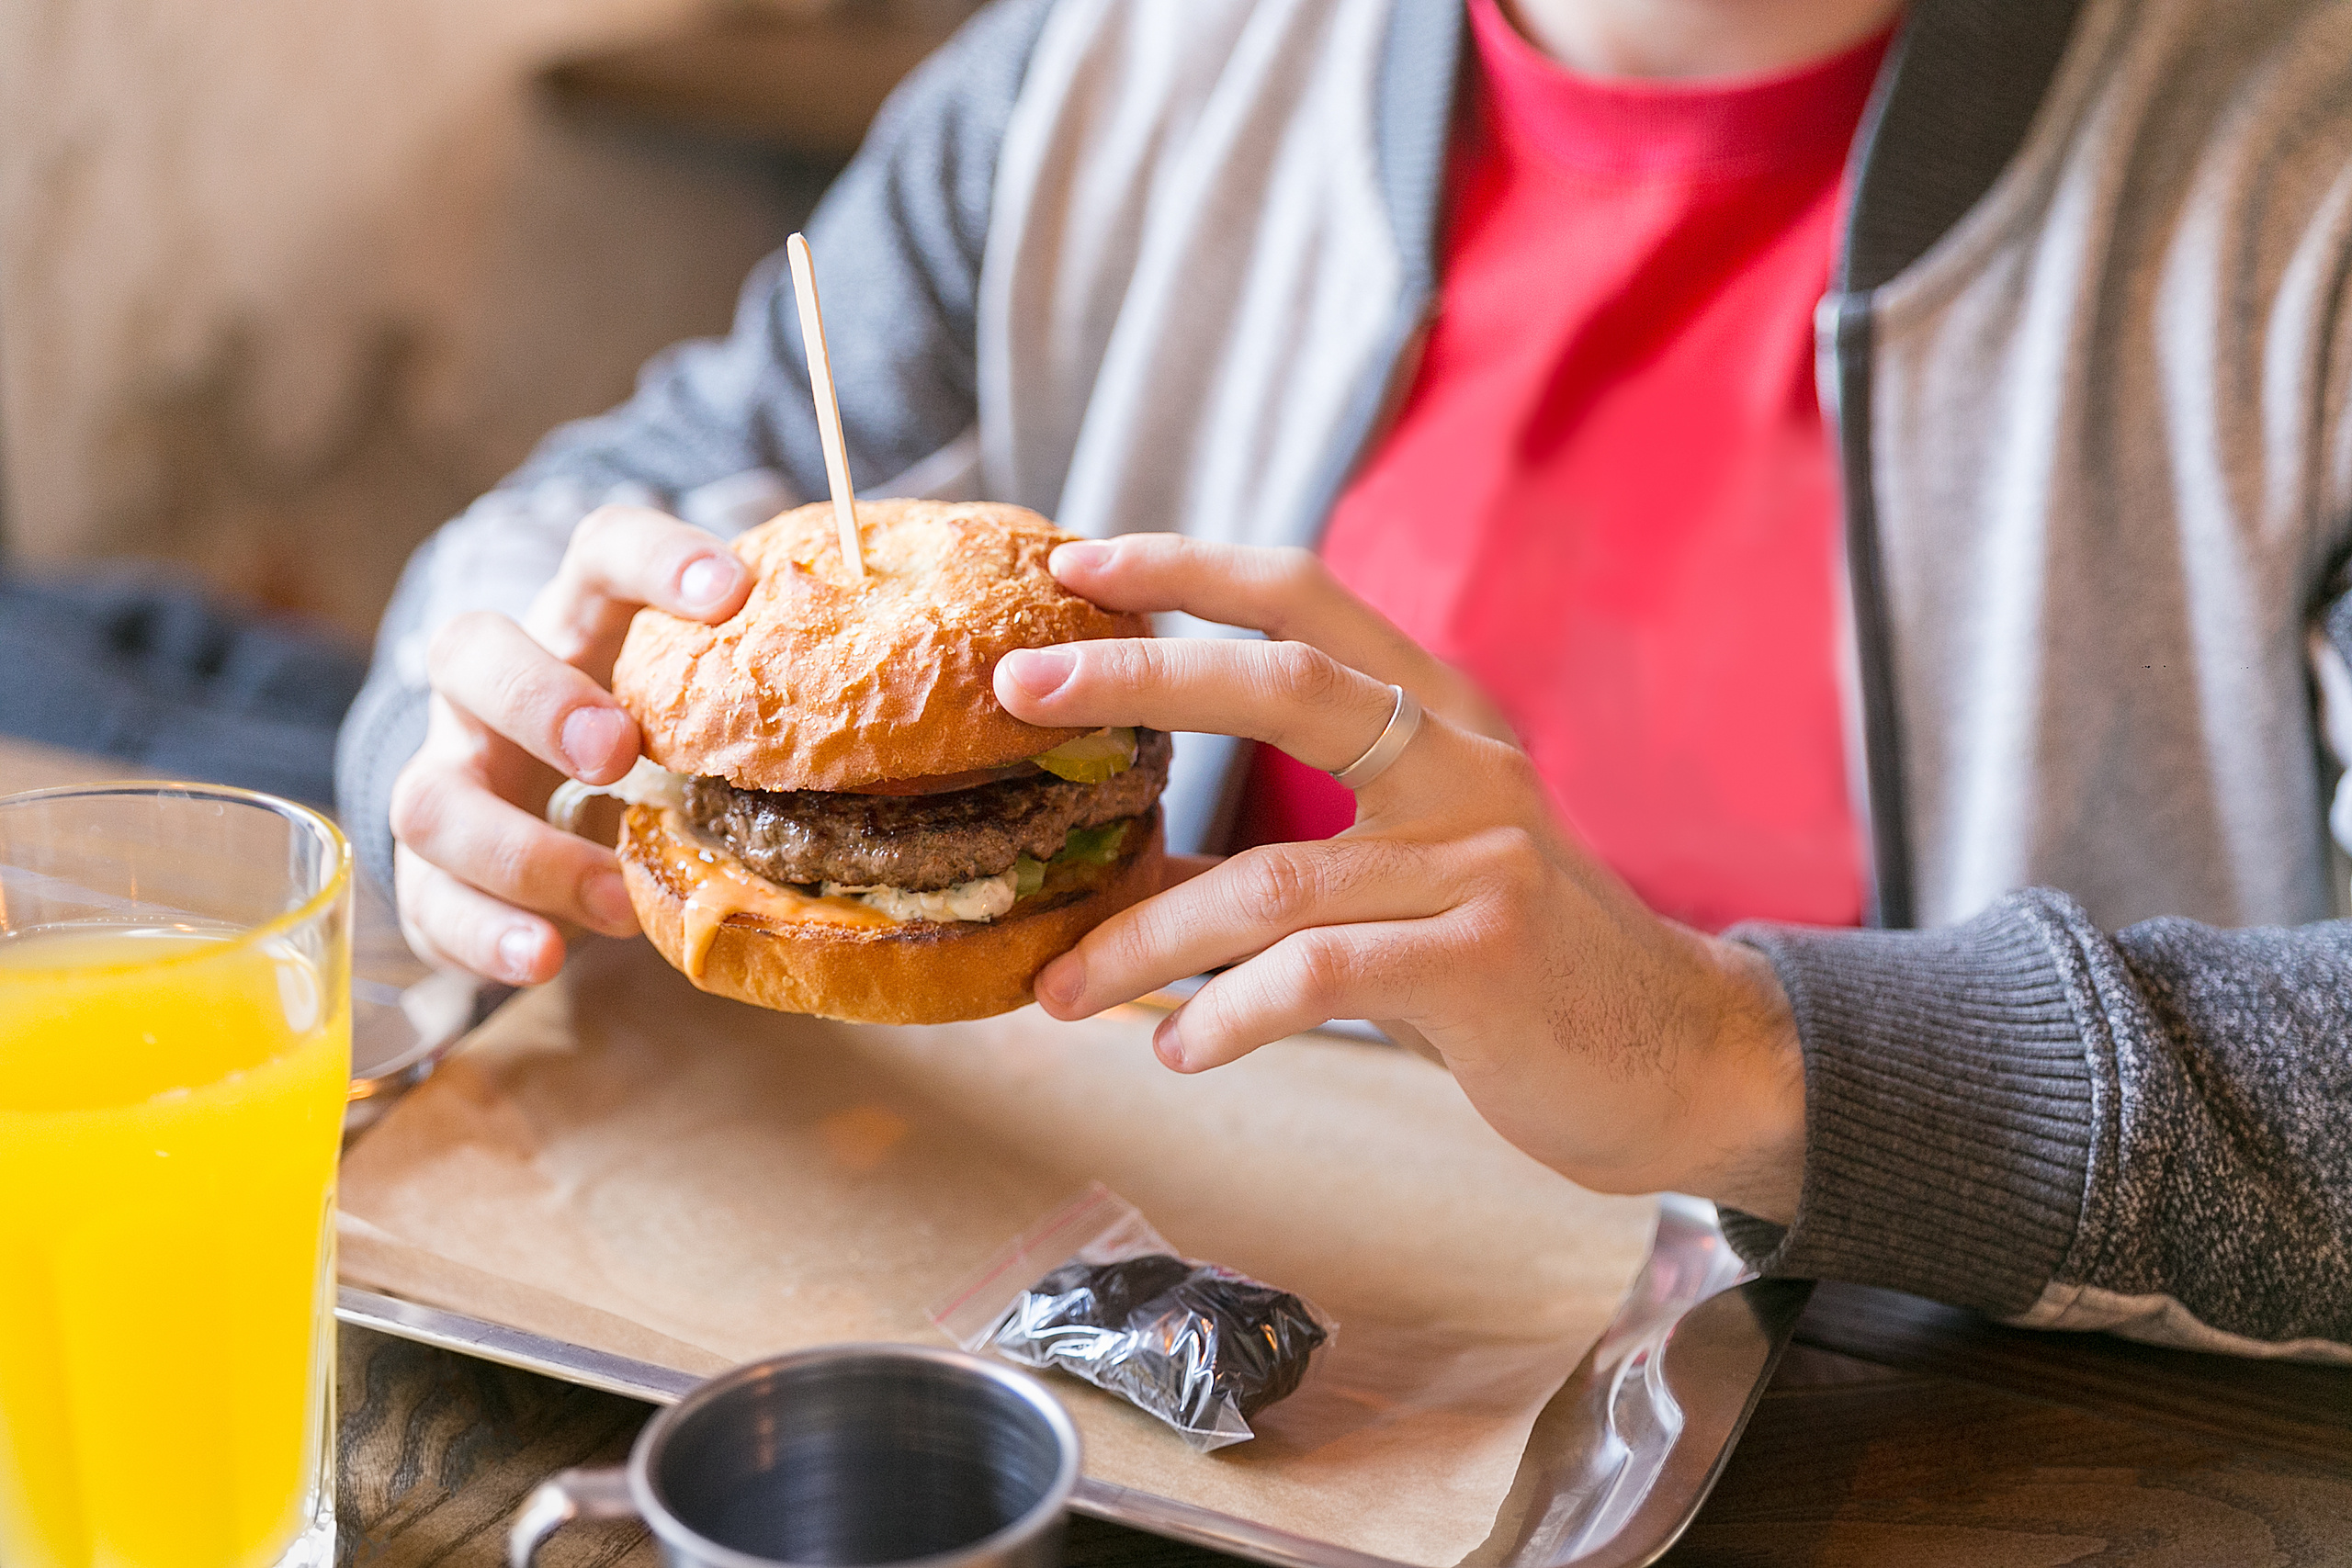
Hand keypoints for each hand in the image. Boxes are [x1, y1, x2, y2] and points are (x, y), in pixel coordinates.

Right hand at [387, 505, 751, 983]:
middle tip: (620, 749)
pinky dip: (487, 934)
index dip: (656, 559)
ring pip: (431, 796)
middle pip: (472, 651)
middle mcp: (492, 686)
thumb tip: (939, 712)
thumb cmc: (658, 733)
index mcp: (579, 621)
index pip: (600, 553)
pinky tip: (548, 955)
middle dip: (541, 699)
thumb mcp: (702, 700)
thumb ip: (771, 695)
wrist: (548, 803)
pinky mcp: (431, 870)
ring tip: (612, 893)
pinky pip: (428, 900)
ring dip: (521, 849)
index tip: (733, 590)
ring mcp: (451, 774)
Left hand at [995, 536, 1805, 1219]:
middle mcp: (1464, 763)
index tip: (1077, 562)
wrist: (1679, 1062)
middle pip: (1285, 679)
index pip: (1307, 597)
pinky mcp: (1488, 956)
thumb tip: (1120, 858)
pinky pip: (1319, 973)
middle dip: (1137, 672)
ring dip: (1140, 938)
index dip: (1188, 568)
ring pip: (1270, 876)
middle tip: (1015, 684)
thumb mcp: (1404, 881)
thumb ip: (1283, 853)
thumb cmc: (1515, 969)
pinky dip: (1228, 1013)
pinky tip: (1177, 1049)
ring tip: (1057, 991)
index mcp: (1438, 720)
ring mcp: (1484, 855)